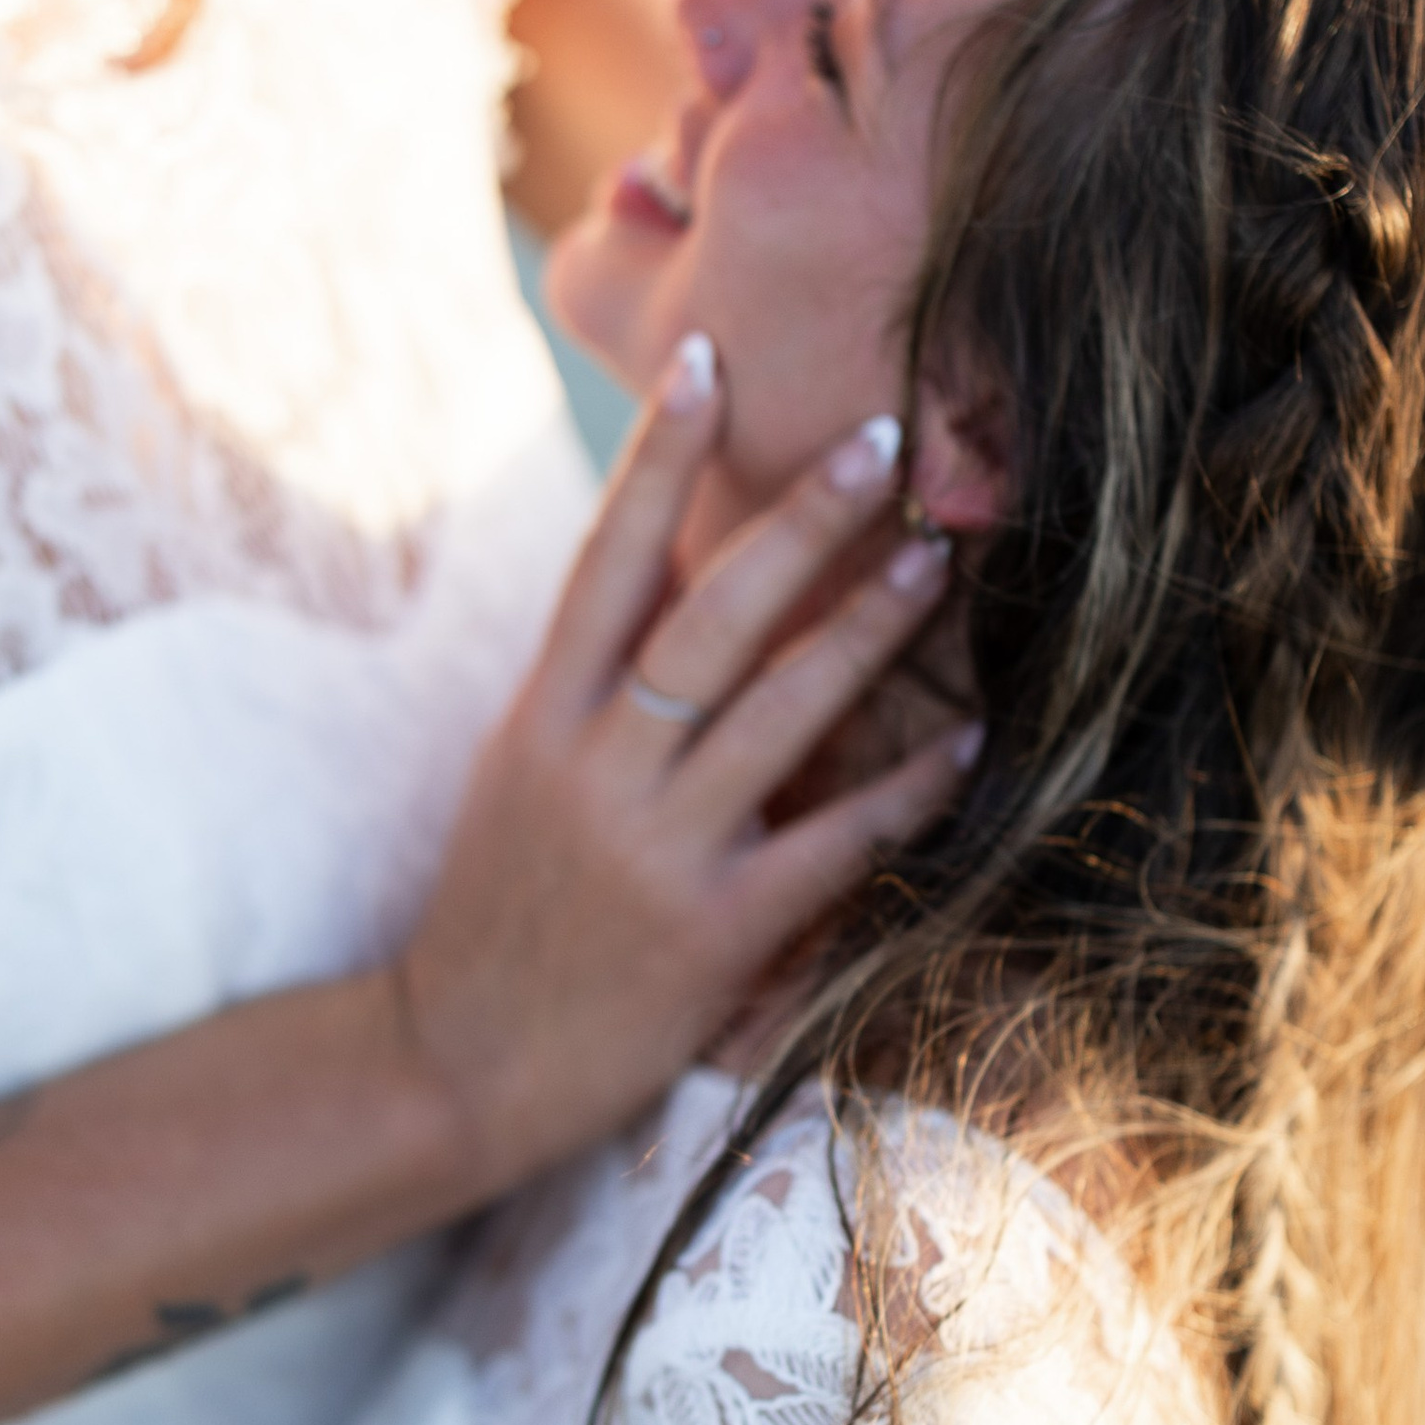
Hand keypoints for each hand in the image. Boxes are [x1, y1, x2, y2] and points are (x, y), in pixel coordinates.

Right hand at [394, 338, 977, 1197]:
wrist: (455, 1061)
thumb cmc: (496, 911)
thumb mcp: (517, 778)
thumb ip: (590, 688)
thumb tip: (674, 581)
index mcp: (539, 719)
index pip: (603, 561)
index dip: (657, 459)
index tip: (707, 363)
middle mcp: (593, 767)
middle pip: (708, 614)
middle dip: (799, 519)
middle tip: (881, 439)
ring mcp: (655, 849)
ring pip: (778, 711)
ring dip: (867, 628)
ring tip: (937, 558)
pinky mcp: (713, 934)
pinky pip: (830, 844)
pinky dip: (904, 791)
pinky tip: (969, 743)